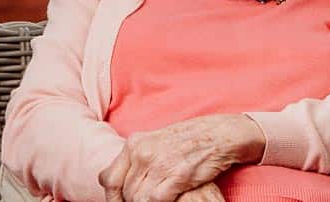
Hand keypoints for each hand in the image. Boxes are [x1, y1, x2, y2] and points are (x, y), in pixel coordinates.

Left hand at [100, 114, 262, 201]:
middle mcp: (143, 152)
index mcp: (135, 143)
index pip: (108, 178)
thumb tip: (125, 181)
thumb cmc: (192, 139)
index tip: (120, 201)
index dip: (112, 196)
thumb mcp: (157, 142)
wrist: (221, 133)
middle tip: (146, 200)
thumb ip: (139, 158)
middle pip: (125, 191)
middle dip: (132, 201)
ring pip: (138, 198)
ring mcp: (160, 164)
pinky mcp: (177, 175)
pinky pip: (155, 200)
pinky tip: (169, 199)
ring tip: (159, 199)